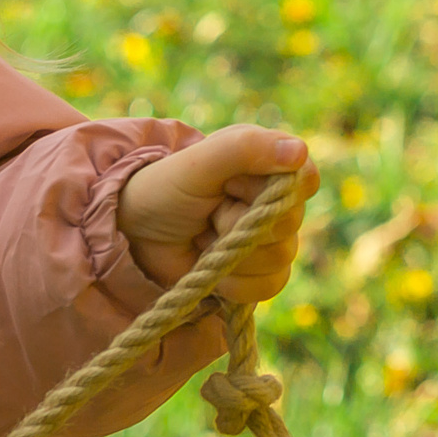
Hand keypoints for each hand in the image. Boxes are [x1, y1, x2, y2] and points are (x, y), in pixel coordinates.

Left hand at [115, 125, 317, 303]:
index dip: (270, 191)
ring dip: (230, 252)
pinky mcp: (260, 273)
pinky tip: (209, 264)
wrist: (133, 234)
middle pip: (289, 225)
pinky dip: (232, 281)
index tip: (231, 187)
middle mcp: (276, 199)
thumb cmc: (163, 189)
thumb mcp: (197, 162)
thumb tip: (299, 151)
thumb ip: (244, 150)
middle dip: (238, 223)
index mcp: (268, 161)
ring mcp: (271, 239)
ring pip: (280, 259)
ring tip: (203, 235)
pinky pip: (268, 286)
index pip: (304, 179)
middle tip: (207, 211)